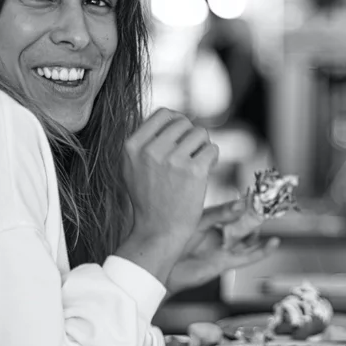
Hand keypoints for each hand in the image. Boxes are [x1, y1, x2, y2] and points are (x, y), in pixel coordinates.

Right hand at [117, 109, 218, 282]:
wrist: (159, 230)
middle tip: (191, 154)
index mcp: (132, 146)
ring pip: (201, 133)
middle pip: (184, 122)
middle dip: (192, 136)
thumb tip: (172, 116)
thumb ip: (145, 141)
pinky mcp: (193, 170)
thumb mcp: (132, 167)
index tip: (182, 137)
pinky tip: (205, 171)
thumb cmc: (148, 199)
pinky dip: (212, 159)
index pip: (163, 114)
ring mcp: (172, 160)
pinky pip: (212, 149)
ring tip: (197, 163)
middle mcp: (150, 150)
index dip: (178, 121)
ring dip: (203, 146)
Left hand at [166, 200, 279, 295]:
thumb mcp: (198, 222)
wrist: (163, 268)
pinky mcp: (225, 262)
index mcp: (211, 221)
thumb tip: (241, 204)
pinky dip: (262, 251)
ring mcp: (223, 249)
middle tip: (269, 203)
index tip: (259, 192)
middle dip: (256, 214)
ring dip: (259, 230)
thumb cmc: (173, 243)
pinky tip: (274, 243)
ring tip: (271, 217)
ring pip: (248, 239)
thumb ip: (220, 214)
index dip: (247, 201)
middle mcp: (219, 234)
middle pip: (243, 223)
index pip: (233, 208)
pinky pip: (248, 257)